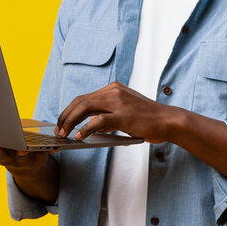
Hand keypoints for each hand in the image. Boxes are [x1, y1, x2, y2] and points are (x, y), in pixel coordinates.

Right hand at [0, 138, 53, 177]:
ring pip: (20, 157)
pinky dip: (46, 151)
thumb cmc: (3, 147)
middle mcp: (6, 159)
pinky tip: (52, 148)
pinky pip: (42, 153)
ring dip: (20, 153)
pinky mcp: (37, 157)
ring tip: (22, 151)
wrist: (28, 165)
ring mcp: (21, 159)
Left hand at [54, 81, 182, 143]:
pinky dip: (85, 129)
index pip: (84, 97)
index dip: (69, 110)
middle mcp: (114, 91)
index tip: (62, 122)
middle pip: (81, 101)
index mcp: (113, 89)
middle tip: (58, 130)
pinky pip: (98, 121)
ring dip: (70, 121)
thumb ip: (107, 116)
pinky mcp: (123, 115)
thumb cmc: (149, 120)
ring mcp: (118, 102)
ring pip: (85, 107)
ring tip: (63, 134)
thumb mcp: (125, 113)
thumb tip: (89, 126)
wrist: (169, 121)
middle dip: (65, 116)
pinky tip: (78, 136)